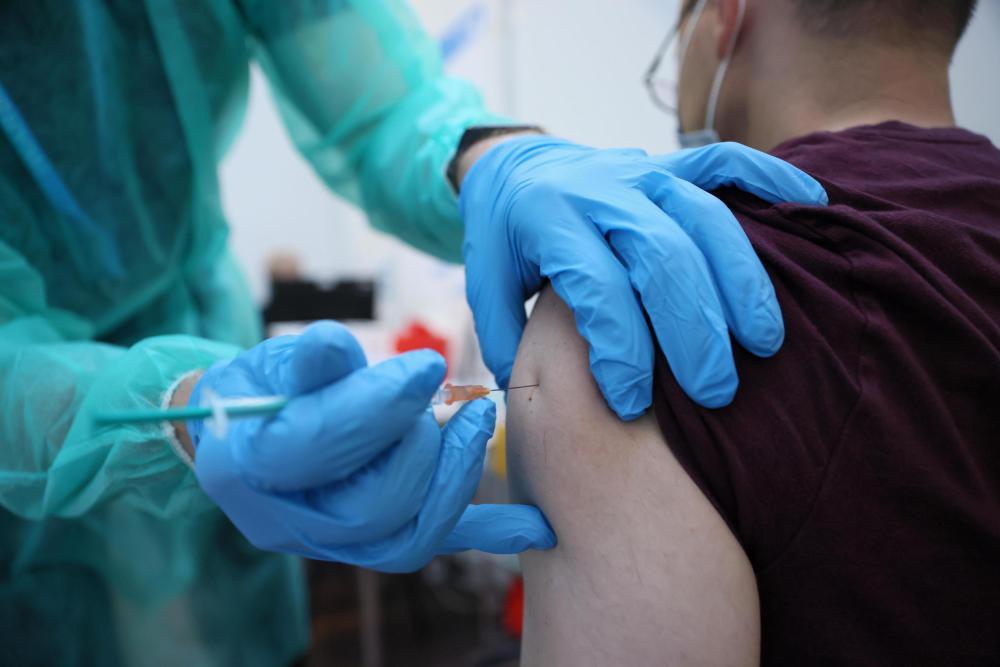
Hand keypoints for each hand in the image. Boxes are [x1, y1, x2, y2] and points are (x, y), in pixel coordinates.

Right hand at [187, 322, 555, 572]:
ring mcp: (334, 544)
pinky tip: (535, 526)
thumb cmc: (267, 388)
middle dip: (422, 448)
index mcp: (249, 469)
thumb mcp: (274, 363)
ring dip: (455, 478)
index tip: (429, 366)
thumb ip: (308, 360)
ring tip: (478, 424)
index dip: (378, 405)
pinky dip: (487, 533)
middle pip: (372, 507)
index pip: (319, 445)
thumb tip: (335, 345)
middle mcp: (290, 523)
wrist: (253, 433)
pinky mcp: (375, 544)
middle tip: (446, 400)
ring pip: (408, 536)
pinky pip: (434, 541)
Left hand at [460, 137, 827, 416]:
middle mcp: (603, 191)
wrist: (515, 168)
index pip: (597, 289)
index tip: (631, 404)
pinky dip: (772, 179)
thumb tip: (536, 399)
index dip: (620, 350)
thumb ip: (506, 337)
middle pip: (663, 259)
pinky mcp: (674, 162)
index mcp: (550, 222)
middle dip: (693, 331)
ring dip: (741, 282)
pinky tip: (813, 203)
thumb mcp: (486, 285)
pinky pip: (729, 163)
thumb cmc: (506, 241)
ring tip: (765, 343)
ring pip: (707, 219)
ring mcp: (644, 171)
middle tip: (714, 392)